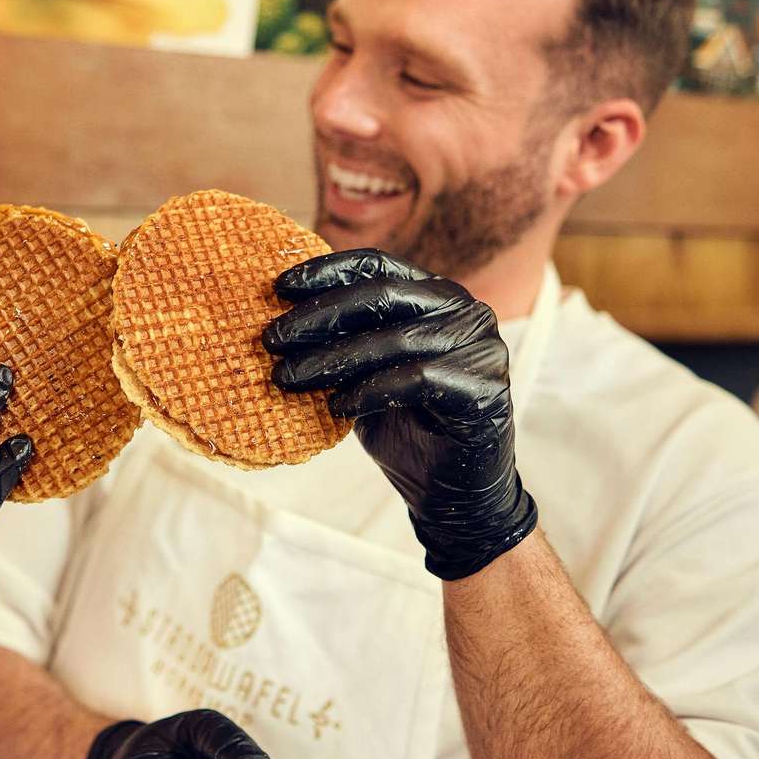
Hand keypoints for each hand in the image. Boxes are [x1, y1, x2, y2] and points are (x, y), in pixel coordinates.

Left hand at [263, 249, 537, 579]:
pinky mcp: (487, 388)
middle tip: (271, 339)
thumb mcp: (362, 375)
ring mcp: (483, 346)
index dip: (326, 272)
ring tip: (288, 378)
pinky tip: (336, 407)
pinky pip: (419, 379)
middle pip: (383, 296)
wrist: (449, 493)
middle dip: (319, 316)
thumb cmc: (404, 427)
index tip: (278, 288)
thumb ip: (341, 340)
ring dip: (333, 359)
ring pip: (396, 339)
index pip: (378, 266)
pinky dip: (370, 391)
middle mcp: (465, 310)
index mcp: (436, 296)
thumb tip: (277, 316)